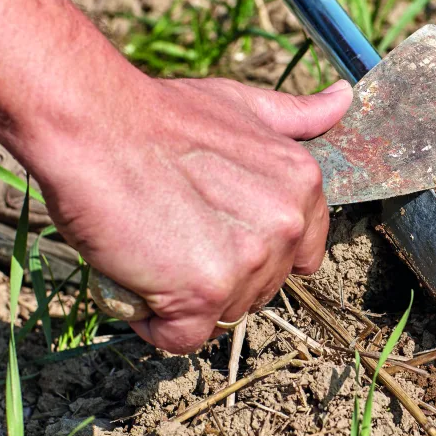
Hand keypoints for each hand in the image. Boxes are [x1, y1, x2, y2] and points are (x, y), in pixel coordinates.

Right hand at [29, 76, 351, 353]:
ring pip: (225, 313)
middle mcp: (286, 225)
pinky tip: (138, 279)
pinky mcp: (204, 292)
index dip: (257, 252)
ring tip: (154, 247)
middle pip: (261, 289)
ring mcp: (249, 261)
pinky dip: (155, 322)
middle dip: (220, 275)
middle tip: (175, 231)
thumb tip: (343, 98)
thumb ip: (296, 117)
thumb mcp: (242, 107)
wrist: (92, 124)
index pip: (302, 256)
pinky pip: (185, 337)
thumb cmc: (159, 117)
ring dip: (187, 297)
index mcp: (303, 186)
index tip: (219, 231)